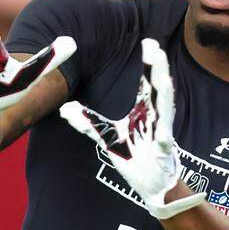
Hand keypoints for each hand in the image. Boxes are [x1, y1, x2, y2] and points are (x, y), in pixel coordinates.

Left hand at [59, 39, 204, 219]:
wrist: (152, 186)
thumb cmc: (134, 157)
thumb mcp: (107, 137)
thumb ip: (88, 122)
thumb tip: (65, 109)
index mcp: (145, 112)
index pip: (146, 83)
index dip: (148, 64)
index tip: (148, 43)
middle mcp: (154, 119)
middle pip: (157, 90)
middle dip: (158, 70)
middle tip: (156, 49)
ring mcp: (160, 134)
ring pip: (163, 112)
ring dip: (164, 95)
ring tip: (163, 77)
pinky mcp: (162, 153)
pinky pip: (162, 143)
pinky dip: (162, 136)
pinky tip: (163, 131)